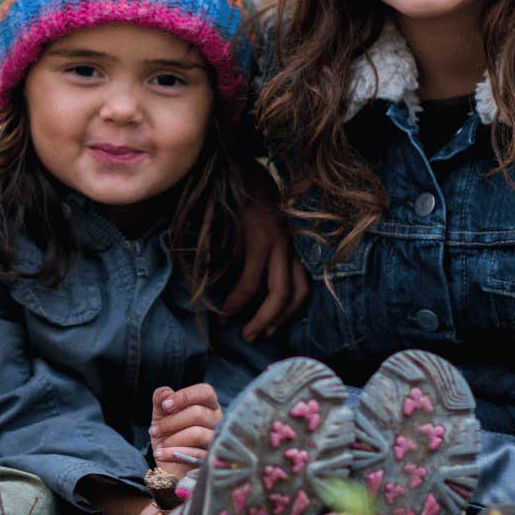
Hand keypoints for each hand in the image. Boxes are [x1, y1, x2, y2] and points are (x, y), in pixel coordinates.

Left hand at [149, 383, 219, 480]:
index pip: (205, 392)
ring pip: (197, 433)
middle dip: (171, 422)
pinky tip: (160, 454)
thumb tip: (165, 394)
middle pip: (198, 413)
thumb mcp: (161, 415)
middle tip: (153, 430)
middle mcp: (218, 422)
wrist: (169, 468)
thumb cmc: (169, 436)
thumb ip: (161, 398)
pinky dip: (173, 454)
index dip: (185, 396)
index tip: (165, 405)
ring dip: (172, 439)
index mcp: (208, 407)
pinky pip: (195, 454)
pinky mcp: (212, 461)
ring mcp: (217, 442)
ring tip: (158, 446)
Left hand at [221, 176, 307, 340]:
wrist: (251, 177)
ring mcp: (293, 248)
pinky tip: (280, 317)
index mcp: (260, 239)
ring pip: (300, 291)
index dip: (234, 307)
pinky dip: (294, 304)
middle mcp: (282, 246)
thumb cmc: (230, 202)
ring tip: (266, 334)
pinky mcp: (296, 250)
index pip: (250, 285)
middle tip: (246, 337)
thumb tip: (210, 292)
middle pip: (281, 294)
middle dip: (263, 320)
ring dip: (285, 317)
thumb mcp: (218, 226)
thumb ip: (217, 258)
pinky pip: (303, 283)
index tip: (221, 321)